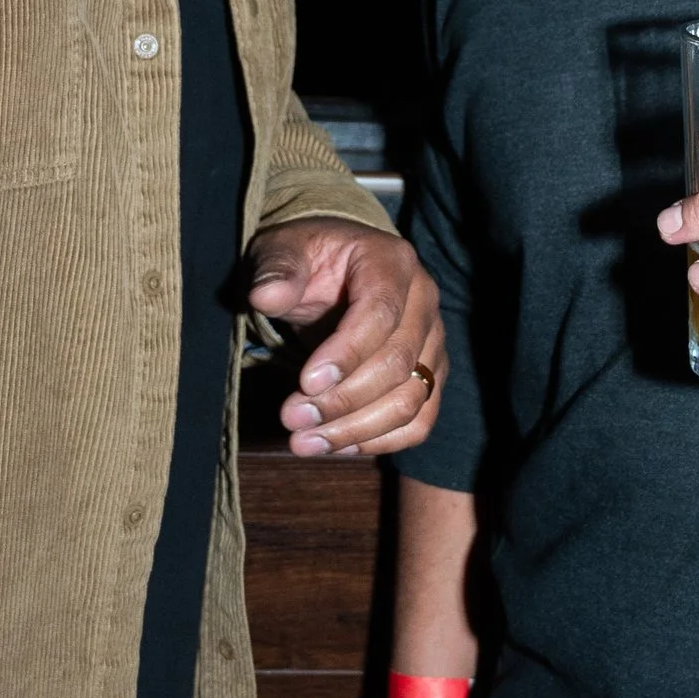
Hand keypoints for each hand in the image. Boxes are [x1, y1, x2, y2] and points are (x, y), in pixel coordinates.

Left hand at [249, 221, 447, 457]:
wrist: (332, 271)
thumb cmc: (307, 260)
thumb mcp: (283, 251)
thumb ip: (277, 269)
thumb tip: (266, 295)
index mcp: (392, 262)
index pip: (380, 312)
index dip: (346, 353)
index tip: (305, 383)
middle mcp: (424, 301)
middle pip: (397, 362)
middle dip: (342, 400)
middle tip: (292, 418)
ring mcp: (432, 341)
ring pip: (410, 399)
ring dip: (356, 430)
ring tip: (303, 442)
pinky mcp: (430, 375)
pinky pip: (419, 421)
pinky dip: (380, 441)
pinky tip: (336, 446)